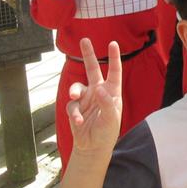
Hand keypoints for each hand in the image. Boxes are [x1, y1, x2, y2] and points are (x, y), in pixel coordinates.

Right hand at [66, 38, 122, 154]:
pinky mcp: (75, 109)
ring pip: (76, 87)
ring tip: (74, 98)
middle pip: (92, 69)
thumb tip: (99, 89)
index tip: (113, 43)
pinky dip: (75, 114)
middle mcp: (98, 91)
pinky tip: (79, 122)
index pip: (114, 71)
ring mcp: (86, 99)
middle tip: (85, 40)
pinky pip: (72, 107)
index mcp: (111, 91)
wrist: (93, 147)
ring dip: (74, 92)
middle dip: (88, 54)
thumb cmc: (107, 131)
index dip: (114, 58)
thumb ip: (107, 103)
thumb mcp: (112, 118)